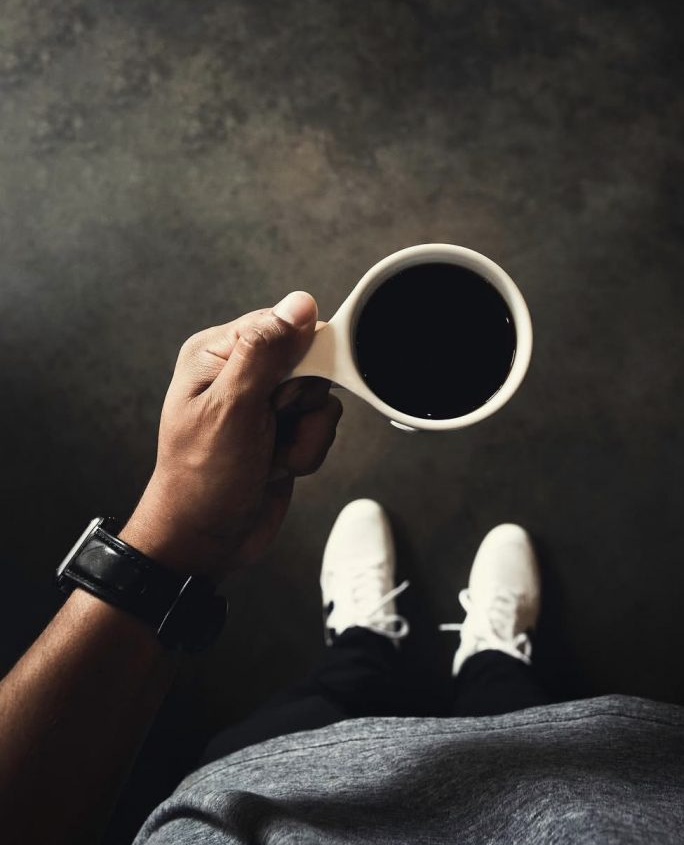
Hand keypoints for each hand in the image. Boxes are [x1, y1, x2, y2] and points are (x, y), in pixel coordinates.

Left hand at [119, 291, 342, 582]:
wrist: (205, 541)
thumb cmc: (202, 480)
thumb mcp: (232, 409)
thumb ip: (266, 353)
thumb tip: (299, 304)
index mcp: (216, 354)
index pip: (283, 325)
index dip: (299, 359)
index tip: (285, 394)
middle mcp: (240, 373)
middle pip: (309, 362)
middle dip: (302, 405)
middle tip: (271, 427)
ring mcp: (262, 405)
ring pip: (319, 399)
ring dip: (305, 435)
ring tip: (271, 454)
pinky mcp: (281, 432)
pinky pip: (319, 427)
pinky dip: (307, 452)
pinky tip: (278, 466)